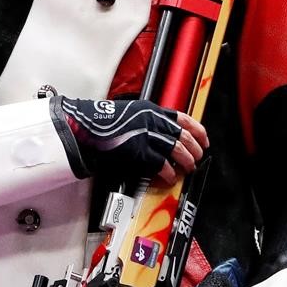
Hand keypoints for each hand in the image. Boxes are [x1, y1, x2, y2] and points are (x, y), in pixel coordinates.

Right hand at [59, 97, 206, 185]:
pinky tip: (169, 177)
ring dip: (186, 161)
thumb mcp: (127, 114)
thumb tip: (158, 133)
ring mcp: (146, 136)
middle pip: (184, 136)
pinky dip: (168, 173)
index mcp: (150, 109)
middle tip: (197, 158)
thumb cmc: (99, 121)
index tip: (203, 139)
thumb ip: (144, 121)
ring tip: (187, 169)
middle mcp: (152, 120)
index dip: (197, 130)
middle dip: (195, 149)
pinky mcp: (139, 151)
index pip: (183, 118)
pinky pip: (162, 165)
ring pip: (177, 150)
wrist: (82, 126)